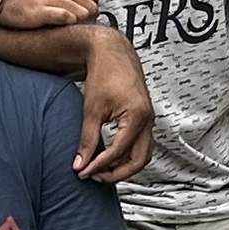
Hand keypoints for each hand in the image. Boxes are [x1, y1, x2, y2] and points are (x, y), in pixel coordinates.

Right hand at [0, 0, 102, 30]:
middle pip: (91, 5)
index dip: (91, 5)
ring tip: (67, 26)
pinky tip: (60, 27)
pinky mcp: (42, 10)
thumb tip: (88, 1)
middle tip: (77, 23)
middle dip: (87, 17)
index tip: (85, 13)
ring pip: (83, 14)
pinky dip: (68, 25)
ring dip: (78, 24)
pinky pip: (68, 18)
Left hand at [74, 30, 153, 183]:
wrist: (113, 52)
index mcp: (137, 116)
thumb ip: (87, 139)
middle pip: (139, 161)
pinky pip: (139, 144)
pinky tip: (107, 155)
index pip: (119, 151)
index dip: (100, 165)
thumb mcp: (91, 110)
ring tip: (100, 168)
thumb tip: (80, 163)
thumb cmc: (104, 73)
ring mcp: (148, 120)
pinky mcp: (143, 118)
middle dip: (117, 173)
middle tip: (95, 176)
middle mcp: (147, 120)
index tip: (84, 172)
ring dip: (123, 166)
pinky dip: (125, 155)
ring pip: (142, 155)